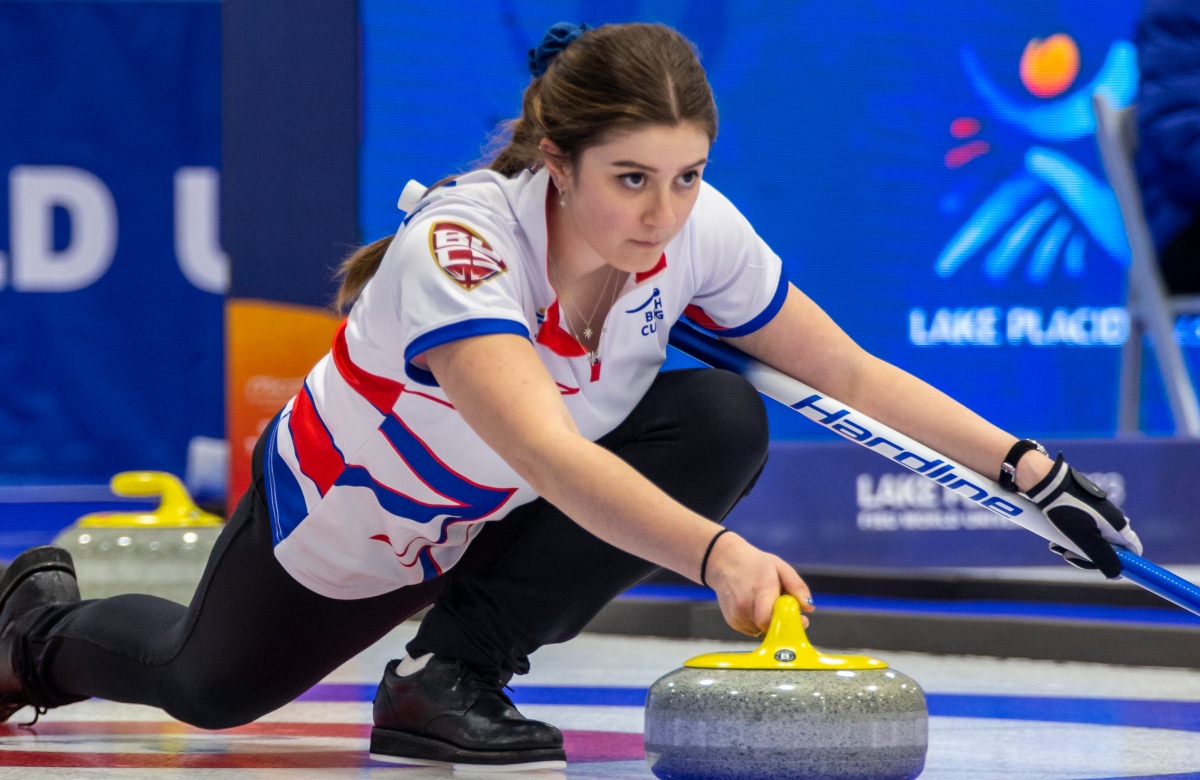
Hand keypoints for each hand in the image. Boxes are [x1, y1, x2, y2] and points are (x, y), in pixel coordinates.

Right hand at [703, 531, 813, 635]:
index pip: (769, 620)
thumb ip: (797, 587)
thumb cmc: (755, 564)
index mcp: (760, 589)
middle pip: (769, 628)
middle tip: (786, 611)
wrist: (723, 561)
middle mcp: (745, 605)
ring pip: (762, 631)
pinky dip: (758, 623)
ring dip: (770, 623)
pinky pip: (752, 630)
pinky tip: (756, 607)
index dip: (787, 623)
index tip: (799, 619)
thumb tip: (809, 608)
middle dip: (781, 623)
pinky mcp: (732, 621)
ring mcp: (736, 615)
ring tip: (767, 604)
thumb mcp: (780, 567)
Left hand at [1025, 455, 1142, 578]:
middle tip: (1067, 554)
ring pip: (1091, 541)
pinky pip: (1081, 530)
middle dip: (1088, 556)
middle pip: (1108, 549)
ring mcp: (1098, 515)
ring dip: (1074, 547)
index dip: (1125, 564)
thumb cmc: (1067, 511)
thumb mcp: (1086, 539)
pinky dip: (1069, 536)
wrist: (1048, 485)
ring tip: (1056, 544)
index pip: (1133, 550)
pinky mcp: (1084, 510)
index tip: (1107, 571)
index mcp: (1119, 526)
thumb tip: (1118, 575)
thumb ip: (1103, 558)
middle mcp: (1112, 520)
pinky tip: (1054, 536)